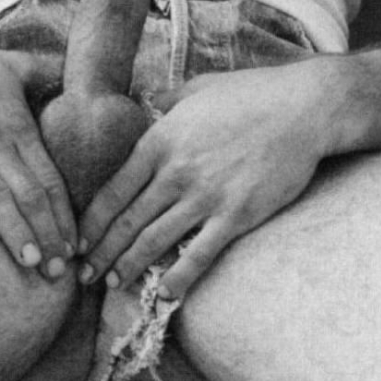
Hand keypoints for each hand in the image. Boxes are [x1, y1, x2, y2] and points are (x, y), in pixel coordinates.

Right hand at [0, 34, 75, 276]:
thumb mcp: (9, 63)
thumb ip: (47, 72)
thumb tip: (81, 73)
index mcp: (13, 121)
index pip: (47, 174)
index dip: (63, 213)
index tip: (74, 246)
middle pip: (25, 190)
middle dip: (45, 232)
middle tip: (58, 271)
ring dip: (12, 229)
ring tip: (28, 262)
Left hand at [79, 62, 333, 299]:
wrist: (301, 108)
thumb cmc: (250, 92)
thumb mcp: (198, 87)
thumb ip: (167, 98)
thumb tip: (149, 99)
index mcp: (161, 140)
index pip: (113, 190)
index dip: (92, 222)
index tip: (79, 241)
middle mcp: (175, 171)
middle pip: (127, 222)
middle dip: (102, 252)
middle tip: (85, 274)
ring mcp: (205, 196)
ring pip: (154, 241)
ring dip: (129, 266)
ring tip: (113, 284)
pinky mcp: (236, 215)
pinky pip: (200, 254)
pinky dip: (179, 278)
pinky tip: (165, 293)